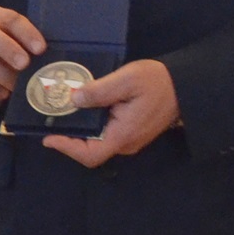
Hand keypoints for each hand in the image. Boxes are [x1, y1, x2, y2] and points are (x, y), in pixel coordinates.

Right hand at [0, 5, 45, 103]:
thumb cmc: (5, 50)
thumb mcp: (16, 40)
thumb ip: (29, 44)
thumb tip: (51, 59)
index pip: (10, 19)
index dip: (26, 33)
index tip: (41, 49)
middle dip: (8, 49)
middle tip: (24, 64)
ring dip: (2, 74)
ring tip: (18, 86)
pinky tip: (3, 93)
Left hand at [43, 59, 180, 167]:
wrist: (185, 84)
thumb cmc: (158, 82)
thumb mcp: (127, 79)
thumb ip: (100, 91)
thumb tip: (74, 99)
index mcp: (123, 135)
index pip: (89, 155)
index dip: (67, 149)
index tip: (48, 138)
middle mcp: (125, 143)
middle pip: (89, 150)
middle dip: (68, 138)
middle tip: (50, 120)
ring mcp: (129, 139)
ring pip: (96, 142)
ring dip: (78, 131)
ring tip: (60, 113)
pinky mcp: (131, 131)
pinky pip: (105, 134)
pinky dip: (89, 125)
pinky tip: (80, 109)